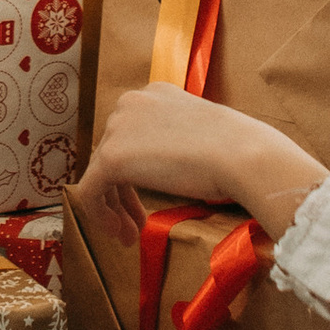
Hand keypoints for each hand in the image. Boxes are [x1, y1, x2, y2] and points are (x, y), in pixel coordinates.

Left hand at [80, 82, 326, 246]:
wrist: (239, 153)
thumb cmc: (234, 149)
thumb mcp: (200, 135)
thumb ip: (176, 142)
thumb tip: (171, 166)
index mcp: (155, 94)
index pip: (132, 135)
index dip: (135, 173)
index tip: (146, 201)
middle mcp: (131, 102)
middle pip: (114, 153)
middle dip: (123, 194)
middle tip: (136, 225)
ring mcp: (118, 126)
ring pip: (101, 173)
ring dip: (113, 208)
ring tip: (128, 236)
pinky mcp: (111, 156)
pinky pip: (90, 190)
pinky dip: (100, 215)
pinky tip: (121, 234)